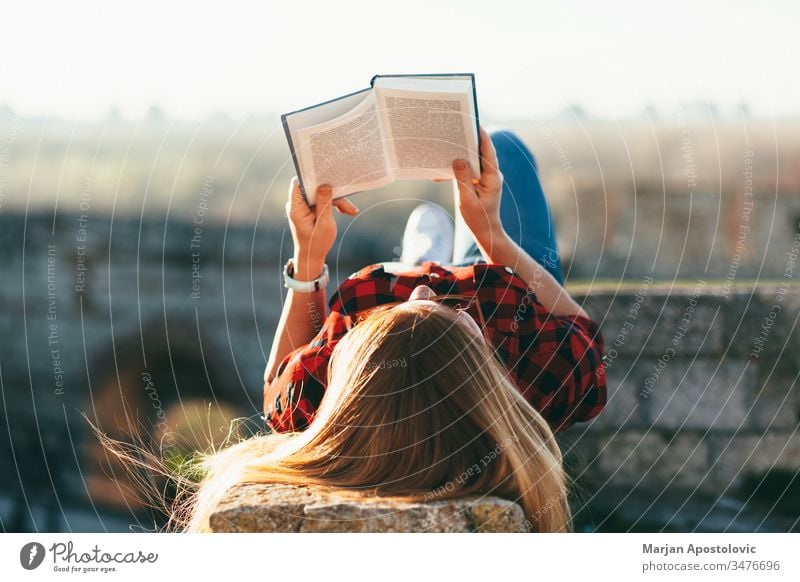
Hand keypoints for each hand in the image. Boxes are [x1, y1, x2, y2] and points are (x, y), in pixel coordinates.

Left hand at [286, 178, 358, 279]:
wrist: (311, 258)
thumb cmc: (316, 244)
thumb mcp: (324, 224)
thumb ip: (324, 204)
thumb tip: (325, 185)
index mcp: (296, 208)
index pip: (299, 182)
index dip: (312, 176)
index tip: (328, 176)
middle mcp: (297, 204)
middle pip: (314, 188)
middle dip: (332, 193)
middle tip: (348, 204)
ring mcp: (303, 207)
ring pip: (321, 194)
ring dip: (337, 201)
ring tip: (351, 211)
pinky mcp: (309, 209)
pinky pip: (322, 200)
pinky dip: (334, 205)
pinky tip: (346, 212)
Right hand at [452, 126, 503, 240]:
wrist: (484, 230)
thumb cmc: (478, 218)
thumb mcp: (468, 199)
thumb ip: (463, 179)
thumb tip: (457, 160)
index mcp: (492, 178)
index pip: (488, 153)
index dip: (482, 137)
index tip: (475, 124)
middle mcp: (490, 174)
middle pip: (480, 152)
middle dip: (467, 142)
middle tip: (455, 130)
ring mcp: (484, 177)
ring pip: (472, 160)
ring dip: (459, 155)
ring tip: (445, 146)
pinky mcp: (477, 180)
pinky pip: (466, 170)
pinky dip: (455, 170)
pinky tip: (439, 173)